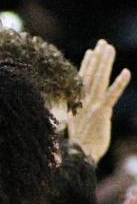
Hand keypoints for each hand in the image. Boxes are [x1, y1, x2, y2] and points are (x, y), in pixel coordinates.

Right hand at [74, 39, 130, 163]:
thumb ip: (80, 120)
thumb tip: (82, 114)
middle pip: (91, 76)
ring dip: (105, 64)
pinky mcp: (102, 114)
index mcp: (77, 107)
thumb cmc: (77, 150)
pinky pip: (112, 95)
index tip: (90, 52)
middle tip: (103, 43)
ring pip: (100, 81)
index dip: (87, 66)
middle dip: (98, 59)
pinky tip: (126, 72)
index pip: (82, 82)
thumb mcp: (76, 132)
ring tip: (110, 48)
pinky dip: (119, 84)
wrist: (77, 160)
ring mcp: (92, 107)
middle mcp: (84, 104)